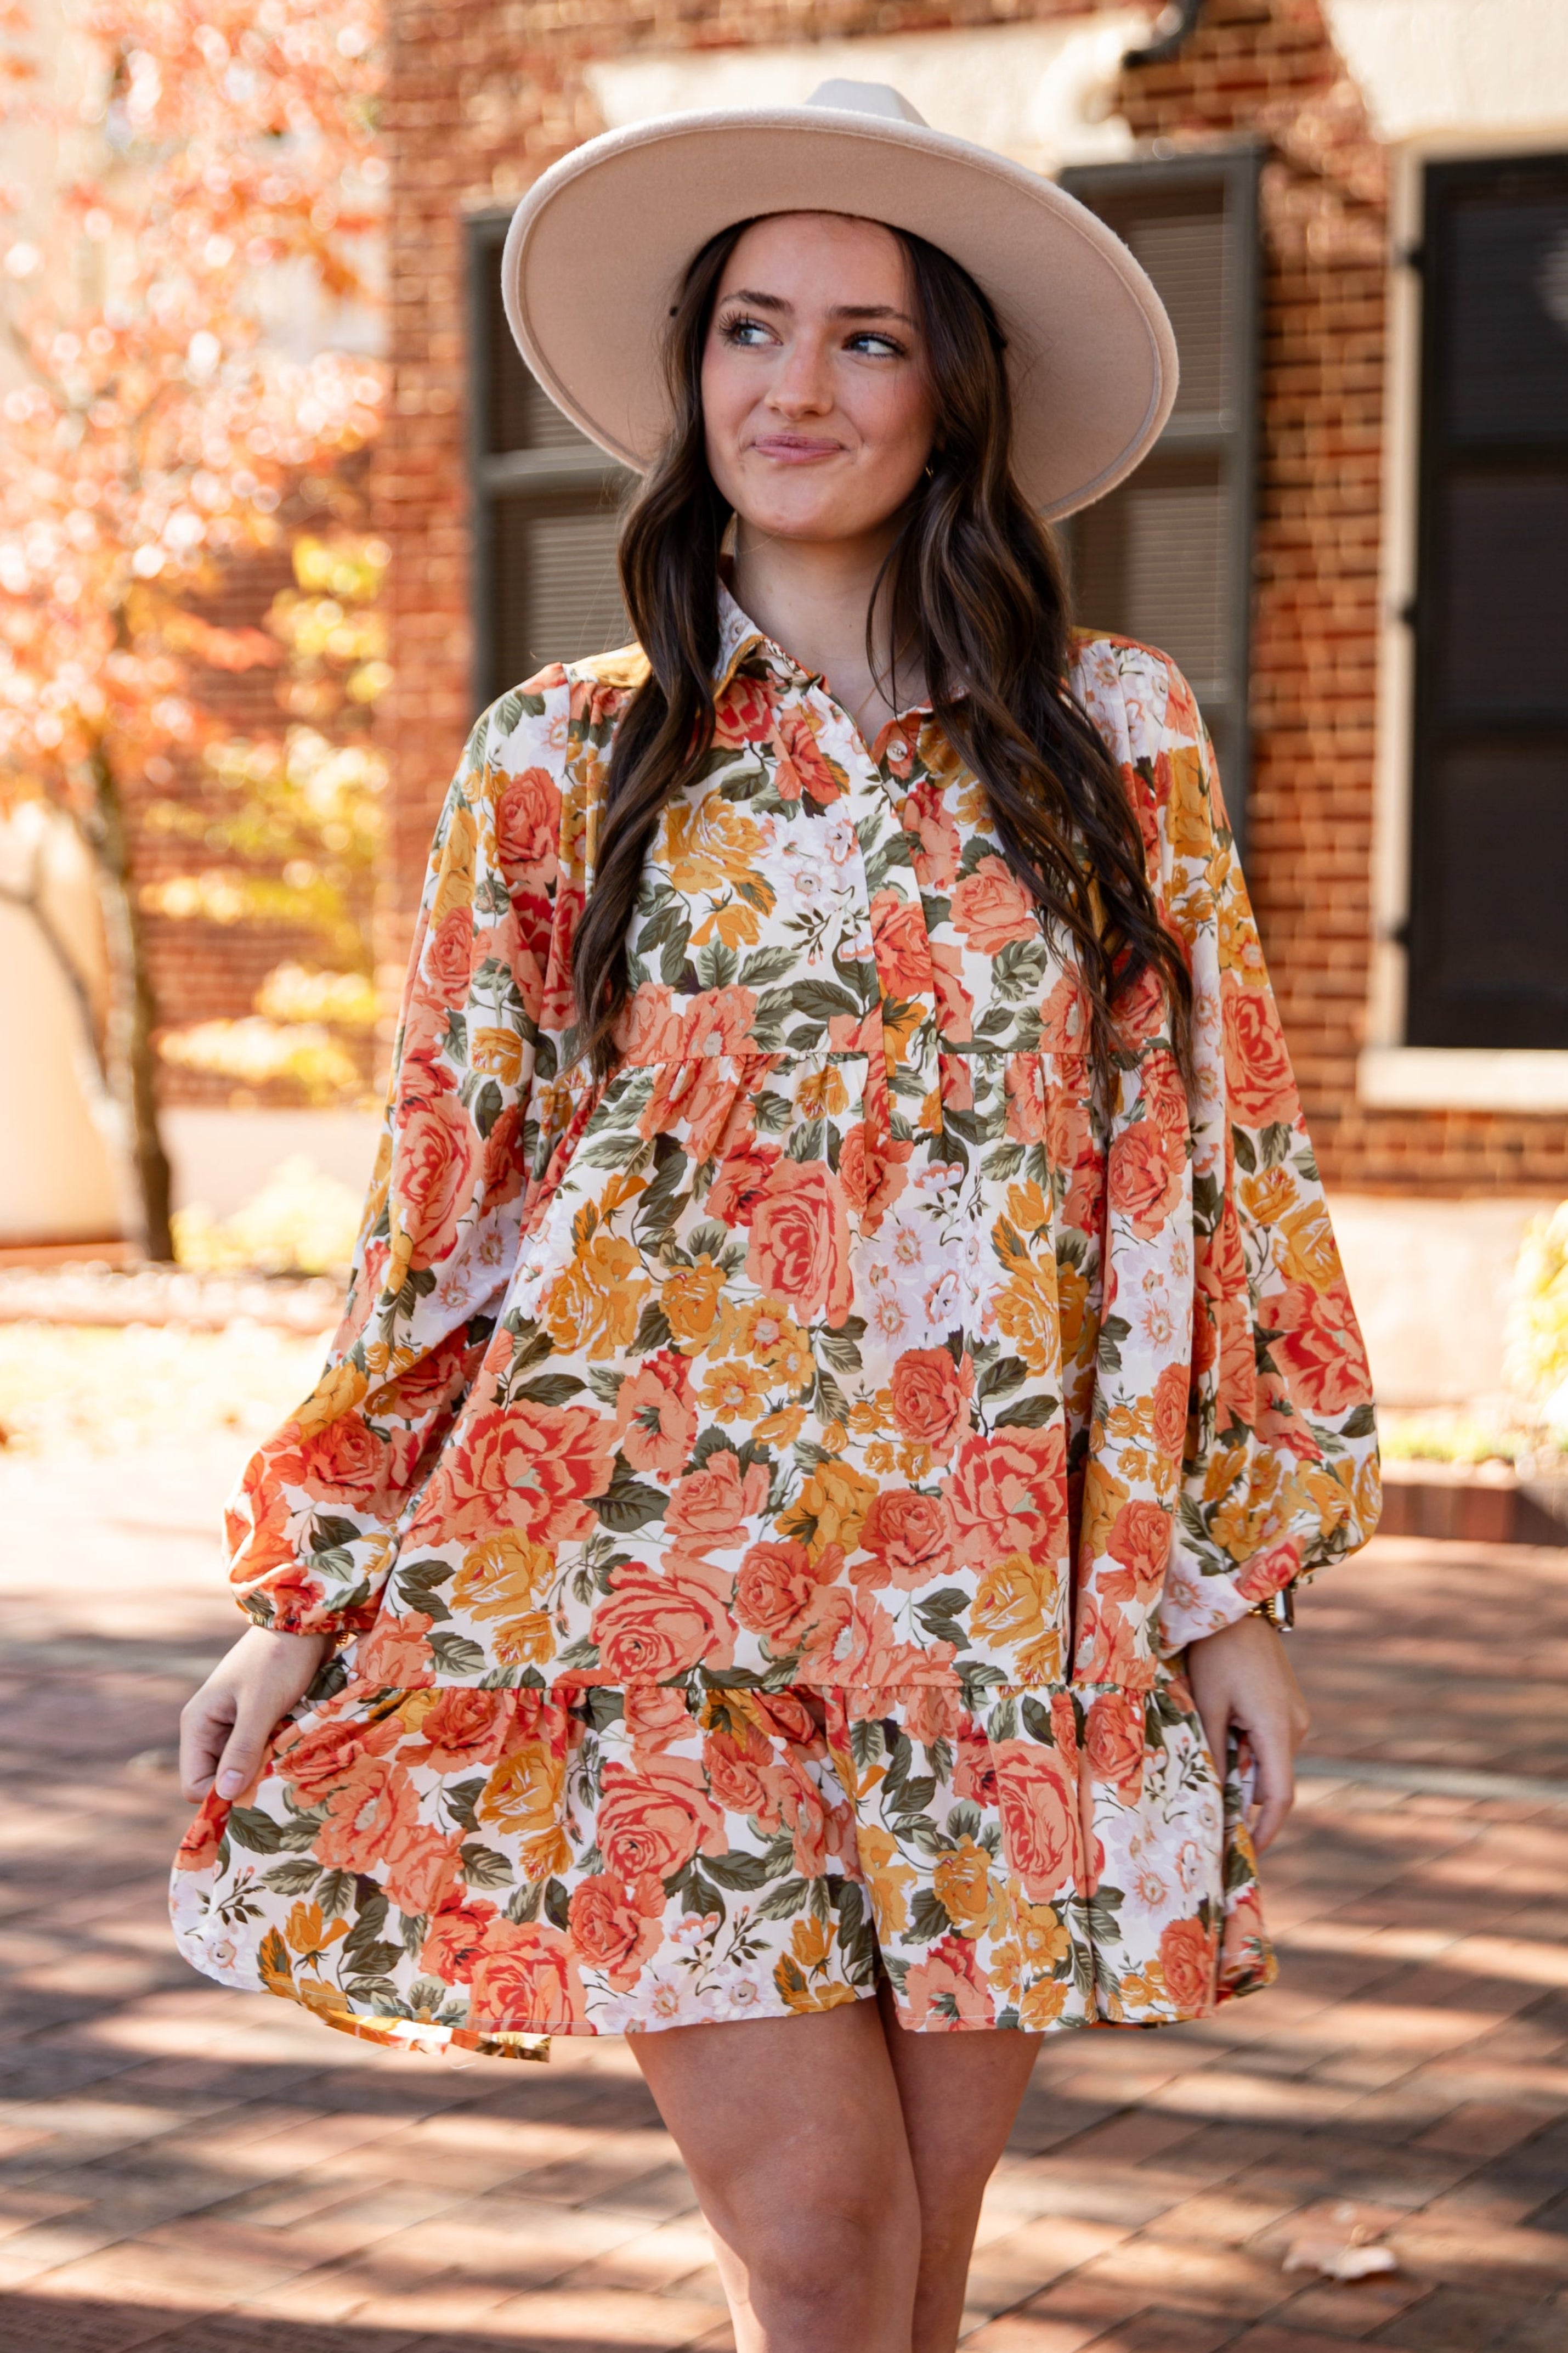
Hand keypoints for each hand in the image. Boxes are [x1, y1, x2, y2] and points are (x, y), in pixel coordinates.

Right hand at [179, 1625, 332, 1805]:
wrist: (303, 1625)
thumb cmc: (277, 1660)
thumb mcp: (260, 1706)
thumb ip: (242, 1749)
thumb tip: (226, 1795)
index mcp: (198, 1724)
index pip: (195, 1784)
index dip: (221, 1796)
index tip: (255, 1795)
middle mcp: (211, 1728)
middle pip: (219, 1780)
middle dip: (245, 1785)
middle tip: (277, 1780)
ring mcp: (233, 1726)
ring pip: (242, 1769)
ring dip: (263, 1771)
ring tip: (287, 1763)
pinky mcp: (256, 1723)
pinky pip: (259, 1754)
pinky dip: (273, 1757)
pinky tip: (292, 1752)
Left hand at [1185, 1612, 1310, 1852]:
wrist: (1235, 1610)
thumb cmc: (1217, 1655)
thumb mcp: (1208, 1705)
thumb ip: (1215, 1753)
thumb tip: (1216, 1797)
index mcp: (1278, 1729)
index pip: (1280, 1796)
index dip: (1266, 1828)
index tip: (1248, 1852)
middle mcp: (1296, 1727)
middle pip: (1272, 1780)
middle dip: (1244, 1798)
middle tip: (1210, 1809)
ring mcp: (1296, 1716)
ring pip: (1269, 1761)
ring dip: (1242, 1767)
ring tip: (1209, 1744)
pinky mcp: (1288, 1708)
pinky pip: (1269, 1742)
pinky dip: (1247, 1749)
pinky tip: (1222, 1728)